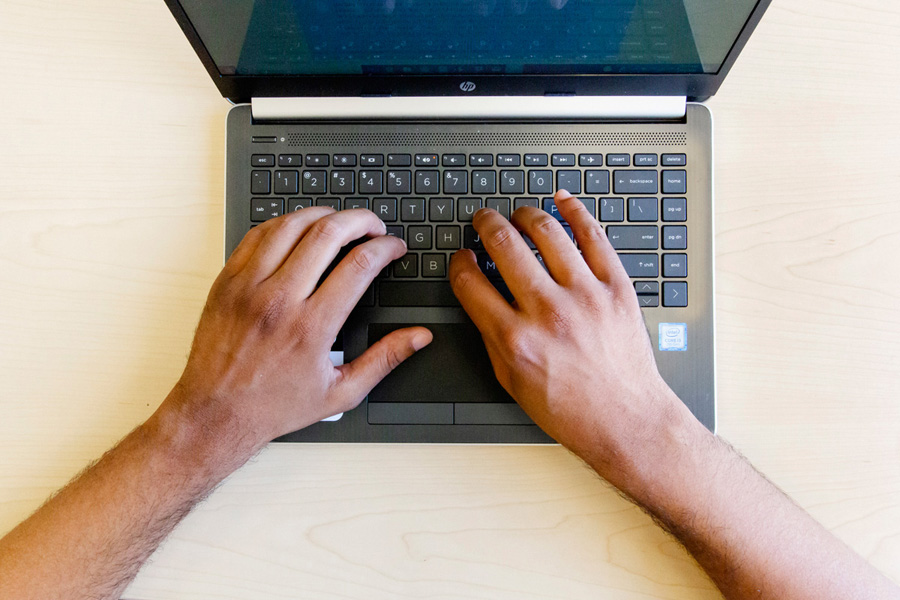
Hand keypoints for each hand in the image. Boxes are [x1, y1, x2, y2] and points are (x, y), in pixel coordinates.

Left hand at [159, 208, 431, 455]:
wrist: (216, 412)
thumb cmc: (274, 405)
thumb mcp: (341, 393)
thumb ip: (385, 359)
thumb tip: (418, 337)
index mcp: (312, 327)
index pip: (359, 265)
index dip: (385, 247)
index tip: (394, 247)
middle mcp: (280, 300)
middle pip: (328, 233)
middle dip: (361, 220)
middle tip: (374, 226)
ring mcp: (249, 286)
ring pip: (292, 225)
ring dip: (323, 215)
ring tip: (340, 221)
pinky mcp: (228, 281)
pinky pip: (258, 234)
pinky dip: (285, 223)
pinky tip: (299, 228)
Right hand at [449, 191, 689, 478]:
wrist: (626, 420)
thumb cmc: (571, 409)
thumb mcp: (511, 381)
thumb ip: (491, 336)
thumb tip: (479, 298)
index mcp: (515, 339)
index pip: (470, 282)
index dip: (460, 263)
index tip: (463, 257)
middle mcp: (548, 312)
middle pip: (504, 245)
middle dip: (486, 224)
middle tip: (484, 220)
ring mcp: (585, 296)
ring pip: (547, 232)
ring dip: (525, 215)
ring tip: (518, 215)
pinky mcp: (616, 288)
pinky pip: (594, 236)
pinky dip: (575, 212)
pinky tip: (562, 201)